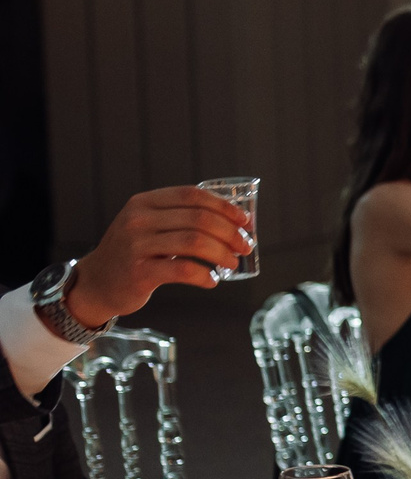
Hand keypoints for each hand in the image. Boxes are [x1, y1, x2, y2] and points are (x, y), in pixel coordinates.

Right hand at [66, 187, 252, 322]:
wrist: (96, 282)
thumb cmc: (134, 252)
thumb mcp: (149, 225)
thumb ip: (180, 217)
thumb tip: (235, 221)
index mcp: (144, 203)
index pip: (192, 195)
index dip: (224, 206)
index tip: (245, 221)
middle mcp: (138, 219)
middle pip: (199, 219)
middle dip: (230, 233)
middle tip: (245, 246)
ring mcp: (136, 245)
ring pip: (194, 242)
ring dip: (222, 253)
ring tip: (233, 263)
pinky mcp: (139, 272)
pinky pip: (183, 270)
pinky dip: (204, 275)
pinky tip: (212, 281)